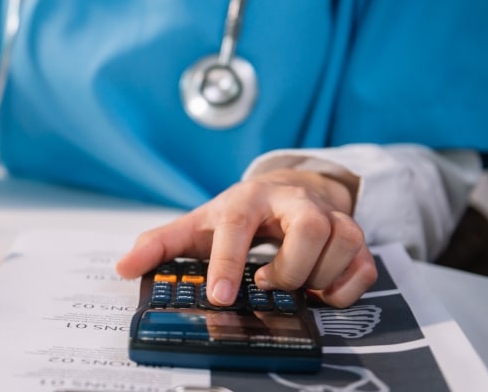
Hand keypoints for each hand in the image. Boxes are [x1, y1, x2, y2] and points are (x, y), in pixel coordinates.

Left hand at [114, 169, 376, 307]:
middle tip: (268, 282)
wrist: (288, 191)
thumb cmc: (240, 213)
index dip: (228, 263)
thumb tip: (123, 266)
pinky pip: (364, 266)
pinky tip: (320, 291)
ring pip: (343, 245)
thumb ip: (160, 245)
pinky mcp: (356, 237)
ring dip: (317, 277)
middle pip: (309, 231)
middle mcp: (295, 203)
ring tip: (294, 283)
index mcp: (248, 199)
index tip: (221, 297)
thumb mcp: (198, 224)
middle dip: (289, 269)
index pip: (237, 225)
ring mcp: (331, 217)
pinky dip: (345, 288)